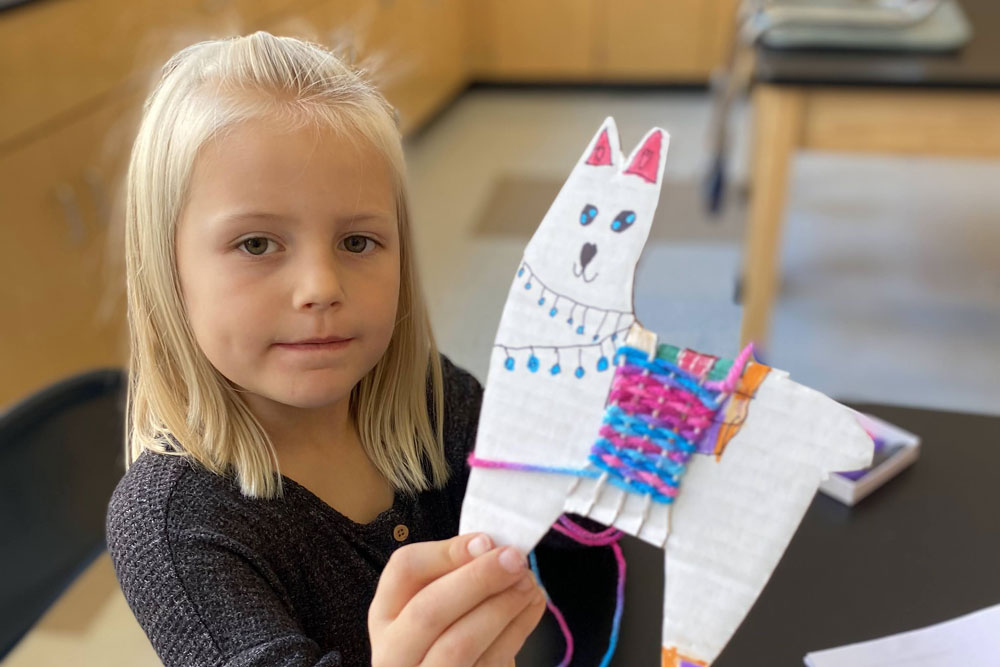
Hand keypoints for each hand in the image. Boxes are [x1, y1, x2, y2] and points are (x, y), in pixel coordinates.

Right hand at [368, 532, 545, 666]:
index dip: (446, 553)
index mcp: (385, 614)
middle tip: (514, 560)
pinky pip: (488, 663)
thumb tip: (489, 546)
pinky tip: (530, 607)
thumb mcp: (436, 599)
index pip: (403, 571)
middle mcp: (394, 650)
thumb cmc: (445, 630)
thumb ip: (454, 574)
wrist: (456, 666)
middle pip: (428, 611)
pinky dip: (516, 630)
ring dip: (501, 606)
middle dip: (477, 580)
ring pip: (459, 643)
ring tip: (528, 584)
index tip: (486, 541)